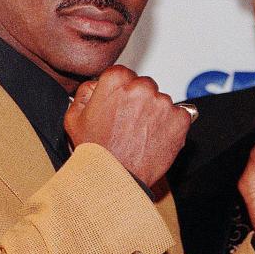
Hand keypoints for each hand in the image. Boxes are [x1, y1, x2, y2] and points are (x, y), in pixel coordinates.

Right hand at [64, 65, 191, 187]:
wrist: (115, 179)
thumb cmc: (96, 152)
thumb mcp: (74, 118)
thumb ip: (85, 92)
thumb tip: (96, 84)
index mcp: (116, 80)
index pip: (125, 74)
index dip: (121, 91)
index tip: (120, 105)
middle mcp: (142, 87)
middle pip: (145, 86)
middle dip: (139, 100)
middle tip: (129, 122)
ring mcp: (163, 103)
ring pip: (162, 101)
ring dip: (155, 113)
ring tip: (140, 134)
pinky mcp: (180, 119)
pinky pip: (180, 114)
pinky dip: (171, 125)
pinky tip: (155, 138)